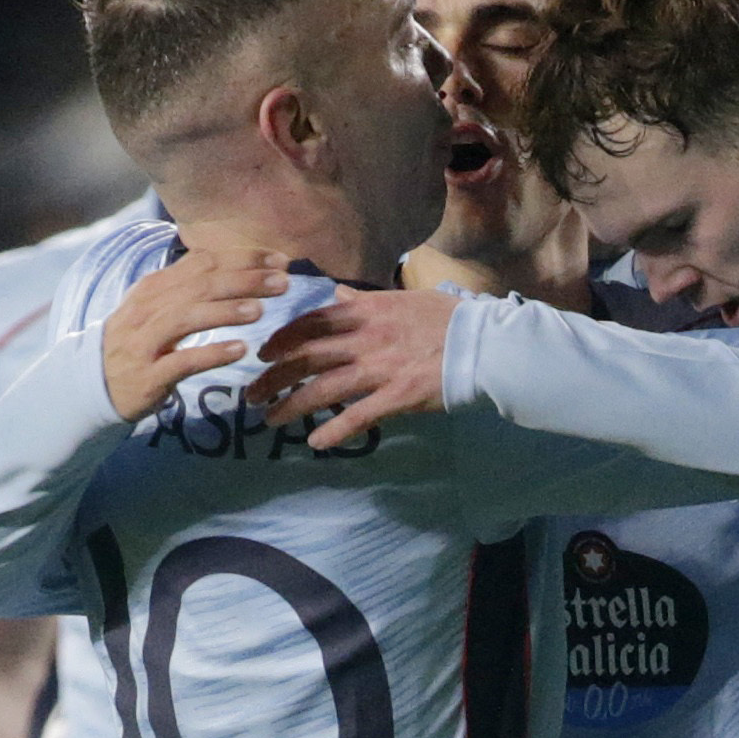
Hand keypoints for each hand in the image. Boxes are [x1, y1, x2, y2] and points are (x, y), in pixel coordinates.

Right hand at [102, 248, 288, 420]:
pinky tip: (240, 350)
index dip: (241, 259)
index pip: (202, 264)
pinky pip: (182, 361)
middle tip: (282, 281)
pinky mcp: (147, 376)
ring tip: (261, 310)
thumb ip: (188, 285)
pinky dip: (212, 353)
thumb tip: (232, 261)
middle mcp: (147, 310)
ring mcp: (145, 342)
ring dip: (226, 312)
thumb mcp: (157, 307)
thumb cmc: (137, 342)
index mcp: (154, 287)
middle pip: (199, 287)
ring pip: (187, 318)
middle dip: (244, 281)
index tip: (279, 259)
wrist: (93, 385)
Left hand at [246, 287, 458, 449]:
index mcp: (367, 312)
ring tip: (270, 419)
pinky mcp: (397, 397)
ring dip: (292, 405)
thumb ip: (365, 299)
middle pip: (306, 357)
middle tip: (253, 394)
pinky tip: (316, 443)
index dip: (281, 339)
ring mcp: (380, 369)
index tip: (263, 353)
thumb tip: (336, 294)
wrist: (485, 344)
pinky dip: (335, 431)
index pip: (311, 322)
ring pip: (323, 388)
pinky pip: (359, 416)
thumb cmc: (449, 320)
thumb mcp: (404, 298)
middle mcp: (366, 339)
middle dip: (273, 376)